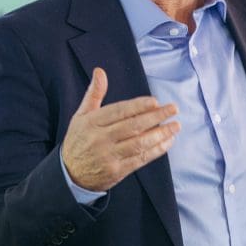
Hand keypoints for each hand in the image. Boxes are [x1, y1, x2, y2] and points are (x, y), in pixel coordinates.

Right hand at [61, 68, 179, 191]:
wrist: (70, 174)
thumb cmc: (79, 140)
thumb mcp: (81, 116)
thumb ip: (94, 94)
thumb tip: (100, 71)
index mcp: (91, 123)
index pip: (119, 111)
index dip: (138, 106)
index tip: (155, 101)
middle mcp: (100, 139)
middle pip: (133, 126)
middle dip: (156, 117)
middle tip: (173, 109)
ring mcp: (109, 156)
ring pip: (139, 143)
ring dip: (161, 134)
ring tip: (175, 126)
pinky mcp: (117, 171)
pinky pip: (140, 159)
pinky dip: (156, 150)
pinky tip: (168, 141)